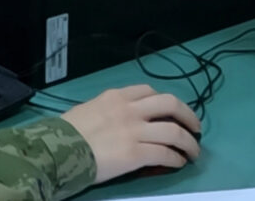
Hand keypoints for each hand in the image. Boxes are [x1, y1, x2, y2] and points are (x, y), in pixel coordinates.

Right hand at [60, 85, 201, 182]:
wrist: (59, 149)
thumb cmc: (68, 131)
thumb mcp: (89, 109)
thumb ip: (109, 110)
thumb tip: (121, 120)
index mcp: (116, 97)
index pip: (149, 92)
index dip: (166, 102)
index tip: (172, 112)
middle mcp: (129, 110)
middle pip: (170, 104)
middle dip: (188, 115)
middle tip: (195, 128)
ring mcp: (135, 131)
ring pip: (174, 131)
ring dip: (189, 142)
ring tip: (193, 151)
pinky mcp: (137, 154)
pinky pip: (166, 154)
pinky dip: (177, 159)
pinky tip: (179, 163)